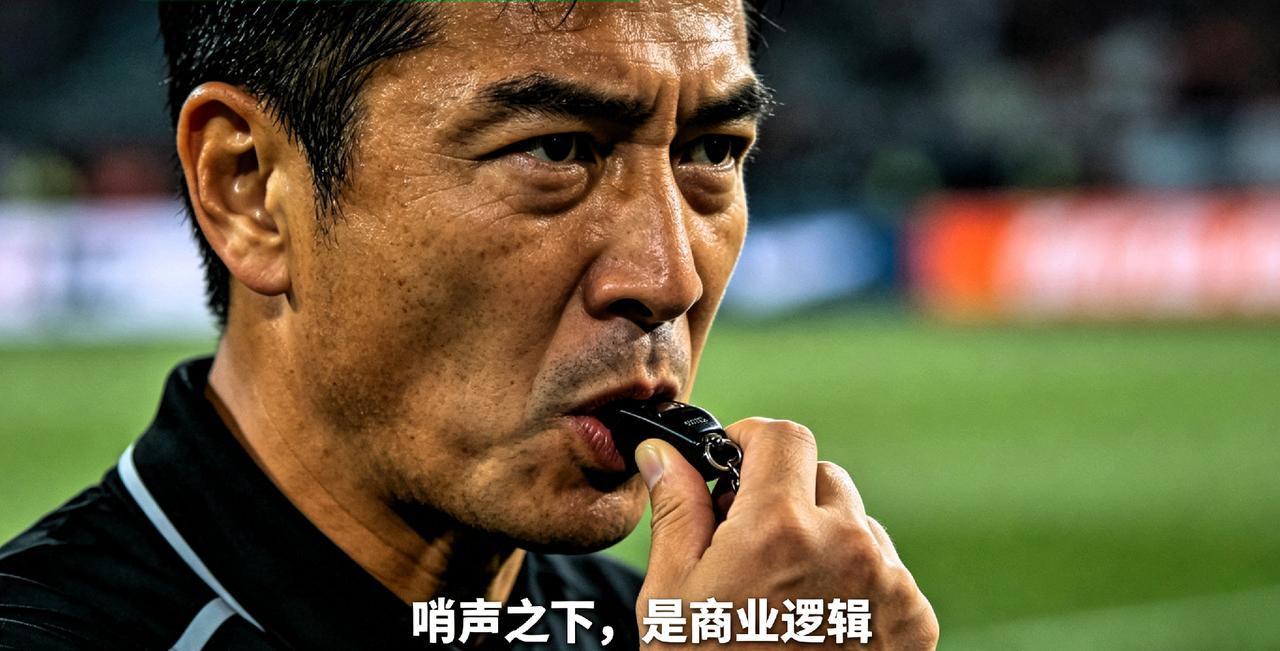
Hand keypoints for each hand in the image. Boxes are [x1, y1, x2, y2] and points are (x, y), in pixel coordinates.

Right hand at [634, 418, 938, 648]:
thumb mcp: (672, 597)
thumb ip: (676, 511)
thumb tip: (662, 454)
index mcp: (779, 530)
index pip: (783, 436)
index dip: (751, 441)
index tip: (733, 462)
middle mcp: (846, 546)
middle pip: (822, 476)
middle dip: (785, 495)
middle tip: (749, 539)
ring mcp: (888, 584)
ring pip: (856, 522)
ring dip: (824, 537)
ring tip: (786, 592)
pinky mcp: (914, 620)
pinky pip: (884, 568)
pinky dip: (856, 580)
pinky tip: (819, 620)